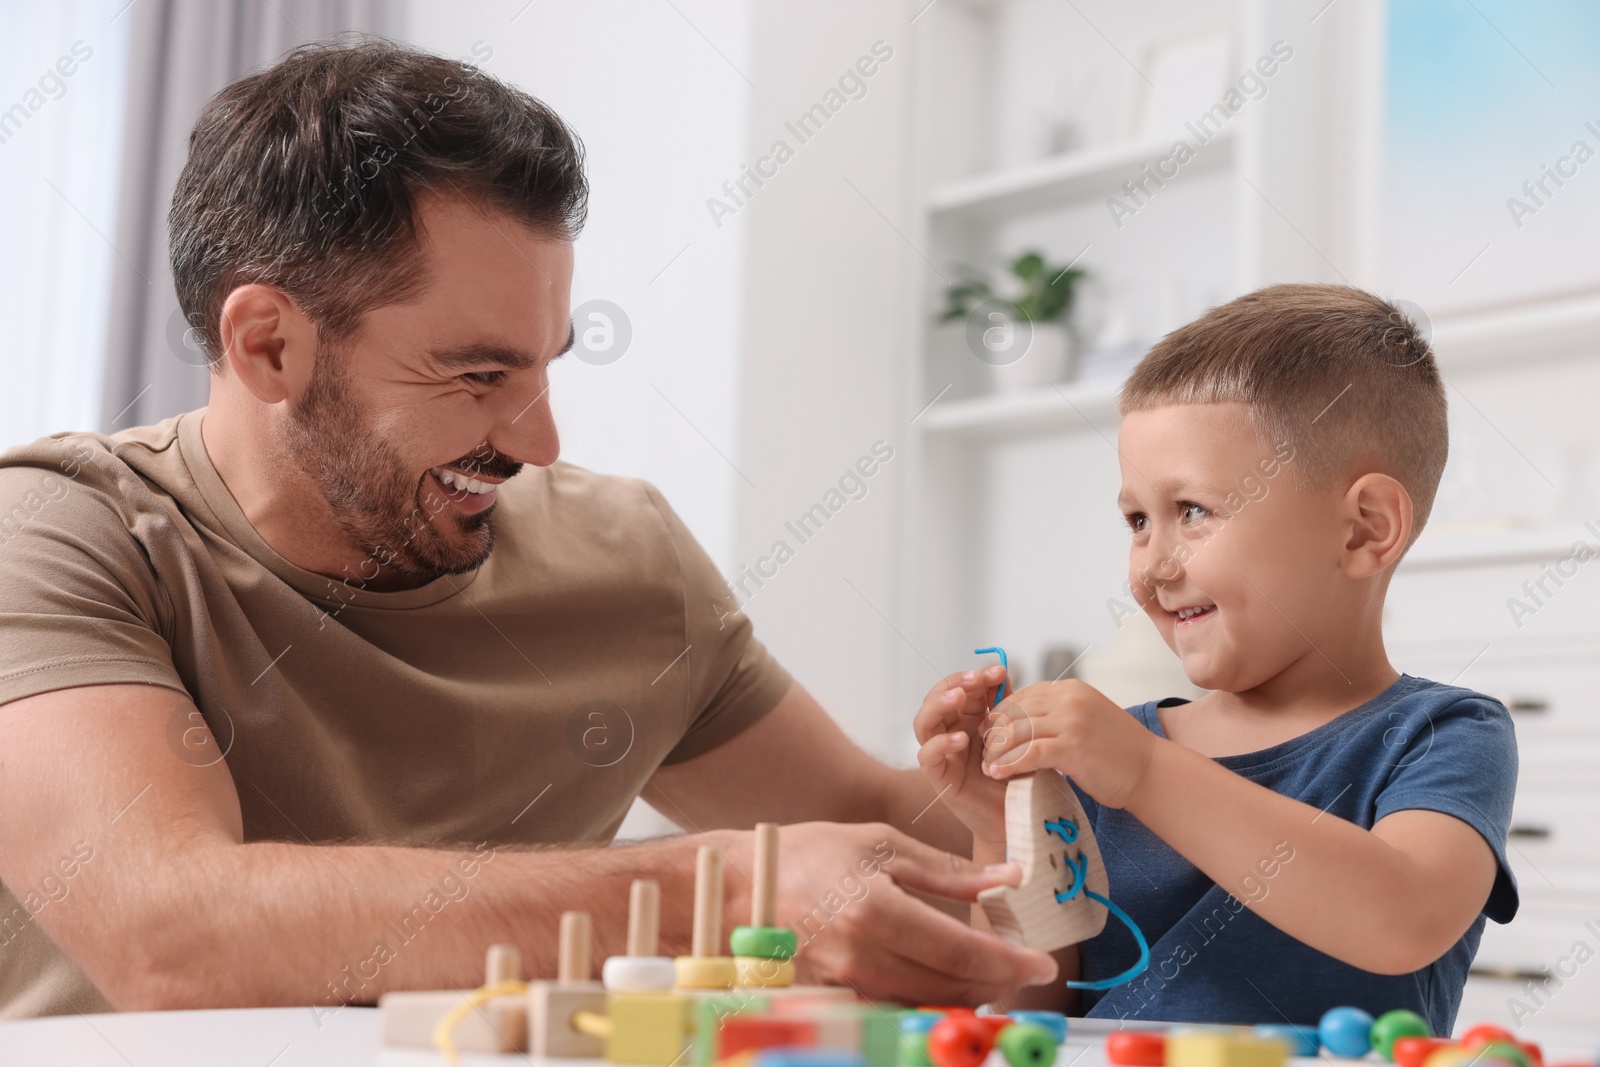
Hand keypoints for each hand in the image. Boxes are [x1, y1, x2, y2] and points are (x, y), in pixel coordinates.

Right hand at [724, 822, 1053, 1004]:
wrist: (744, 887)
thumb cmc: (810, 855)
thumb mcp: (881, 846)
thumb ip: (947, 871)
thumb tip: (1005, 876)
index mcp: (877, 911)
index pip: (960, 950)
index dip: (1009, 962)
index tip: (1043, 965)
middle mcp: (863, 956)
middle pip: (951, 986)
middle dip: (996, 981)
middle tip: (1021, 966)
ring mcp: (846, 986)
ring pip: (927, 1004)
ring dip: (965, 992)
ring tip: (987, 970)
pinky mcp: (836, 1000)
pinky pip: (898, 1008)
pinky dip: (929, 999)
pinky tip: (942, 980)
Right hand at [913, 667, 1009, 845]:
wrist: (1019, 818)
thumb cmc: (1019, 777)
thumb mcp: (1017, 736)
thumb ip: (1007, 709)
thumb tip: (1002, 674)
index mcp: (968, 720)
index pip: (962, 688)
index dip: (975, 676)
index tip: (999, 671)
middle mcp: (950, 732)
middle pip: (937, 698)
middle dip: (955, 683)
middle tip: (977, 678)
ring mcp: (942, 754)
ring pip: (924, 721)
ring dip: (939, 704)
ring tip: (959, 697)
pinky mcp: (939, 777)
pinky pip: (927, 755)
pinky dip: (941, 743)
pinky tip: (961, 738)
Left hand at [981, 679, 1156, 808]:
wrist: (1152, 772)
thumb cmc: (1118, 753)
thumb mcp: (1085, 722)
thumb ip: (1057, 716)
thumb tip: (1021, 726)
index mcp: (1071, 689)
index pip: (1022, 696)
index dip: (1000, 715)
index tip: (987, 735)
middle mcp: (1070, 699)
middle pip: (1015, 711)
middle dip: (994, 733)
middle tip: (983, 754)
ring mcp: (1072, 720)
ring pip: (1017, 731)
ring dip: (997, 751)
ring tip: (988, 768)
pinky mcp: (1073, 746)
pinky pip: (1029, 752)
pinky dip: (1010, 764)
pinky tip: (999, 774)